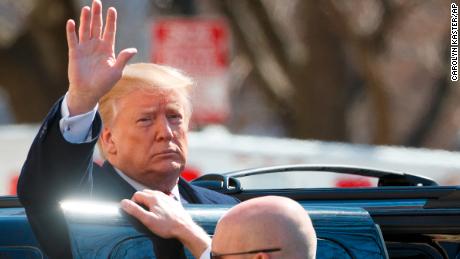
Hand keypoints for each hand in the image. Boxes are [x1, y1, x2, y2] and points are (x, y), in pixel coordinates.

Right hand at [66, 0, 136, 114]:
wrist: (88, 92)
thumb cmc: (104, 84)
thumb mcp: (116, 71)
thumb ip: (123, 59)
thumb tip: (133, 49)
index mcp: (107, 49)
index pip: (109, 31)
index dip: (110, 21)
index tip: (112, 9)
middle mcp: (96, 46)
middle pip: (97, 27)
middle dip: (97, 15)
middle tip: (97, 2)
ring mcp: (85, 48)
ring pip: (85, 30)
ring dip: (85, 19)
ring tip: (87, 8)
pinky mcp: (75, 53)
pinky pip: (73, 40)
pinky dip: (72, 31)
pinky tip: (71, 22)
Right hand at [121, 190, 210, 257]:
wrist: (184, 227)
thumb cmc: (167, 225)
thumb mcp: (148, 220)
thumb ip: (135, 210)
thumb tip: (123, 202)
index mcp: (153, 198)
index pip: (136, 194)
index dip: (132, 203)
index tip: (135, 212)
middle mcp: (160, 194)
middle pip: (144, 193)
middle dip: (139, 200)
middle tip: (141, 212)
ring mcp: (167, 197)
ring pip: (153, 194)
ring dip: (147, 200)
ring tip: (148, 212)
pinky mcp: (172, 201)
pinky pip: (161, 198)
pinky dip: (156, 202)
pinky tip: (158, 211)